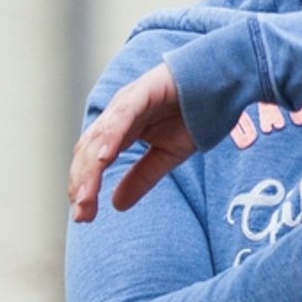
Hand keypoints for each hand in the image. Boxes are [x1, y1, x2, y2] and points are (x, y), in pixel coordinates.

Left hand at [69, 62, 193, 221]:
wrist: (219, 84)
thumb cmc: (192, 115)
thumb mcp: (165, 157)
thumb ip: (141, 178)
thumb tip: (116, 205)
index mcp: (120, 130)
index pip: (92, 161)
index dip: (85, 188)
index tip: (84, 216)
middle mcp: (117, 115)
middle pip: (89, 151)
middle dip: (82, 184)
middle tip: (82, 215)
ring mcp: (128, 102)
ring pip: (100, 137)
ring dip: (90, 170)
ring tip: (86, 197)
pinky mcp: (143, 92)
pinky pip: (122, 116)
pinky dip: (110, 137)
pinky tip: (102, 159)